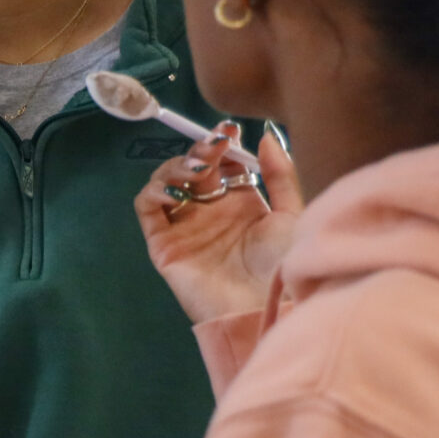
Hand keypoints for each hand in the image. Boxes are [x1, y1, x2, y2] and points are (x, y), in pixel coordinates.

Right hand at [133, 125, 303, 324]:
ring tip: (199, 168)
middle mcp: (210, 212)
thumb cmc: (281, 264)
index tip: (231, 132)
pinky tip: (177, 191)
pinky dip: (155, 192)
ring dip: (177, 166)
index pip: (222, 164)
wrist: (261, 305)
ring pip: (166, 182)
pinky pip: (147, 209)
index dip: (223, 146)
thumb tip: (266, 136)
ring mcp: (184, 227)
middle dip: (202, 149)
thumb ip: (281, 173)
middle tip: (217, 142)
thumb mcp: (291, 212)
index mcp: (241, 204)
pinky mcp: (164, 244)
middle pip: (194, 168)